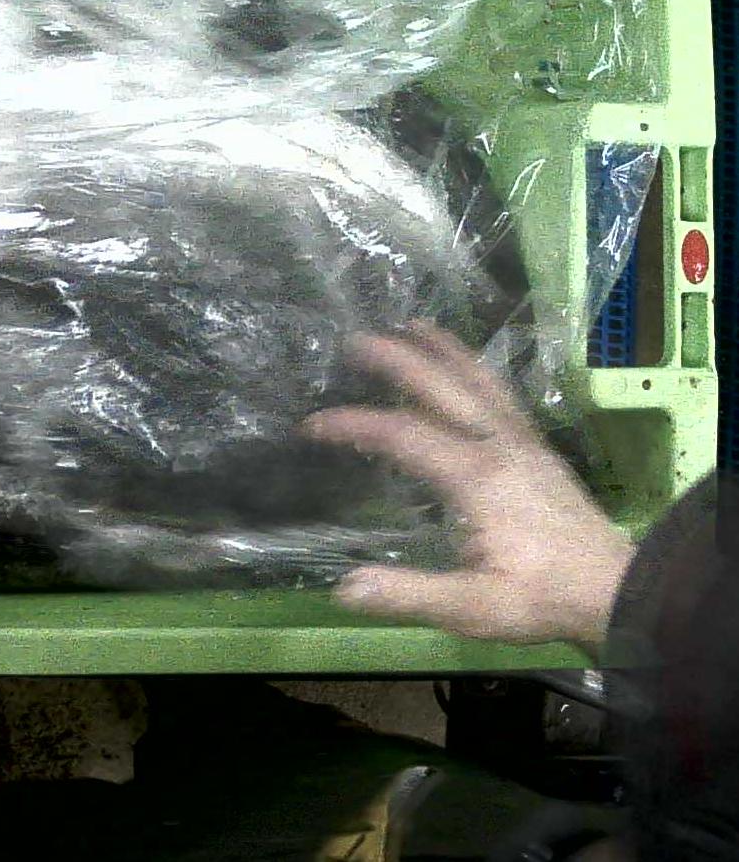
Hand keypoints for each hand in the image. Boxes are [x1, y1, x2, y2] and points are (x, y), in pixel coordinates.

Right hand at [303, 323, 634, 652]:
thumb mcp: (472, 607)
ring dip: (442, 350)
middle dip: (397, 359)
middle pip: (442, 387)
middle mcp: (498, 445)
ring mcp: (524, 442)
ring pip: (478, 381)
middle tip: (356, 339)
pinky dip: (475, 370)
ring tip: (414, 325)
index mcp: (476, 477)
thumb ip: (408, 593)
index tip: (313, 425)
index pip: (402, 435)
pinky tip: (466, 368)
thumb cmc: (542, 597)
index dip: (353, 425)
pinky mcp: (539, 450)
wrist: (619, 590)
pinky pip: (501, 394)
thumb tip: (343, 587)